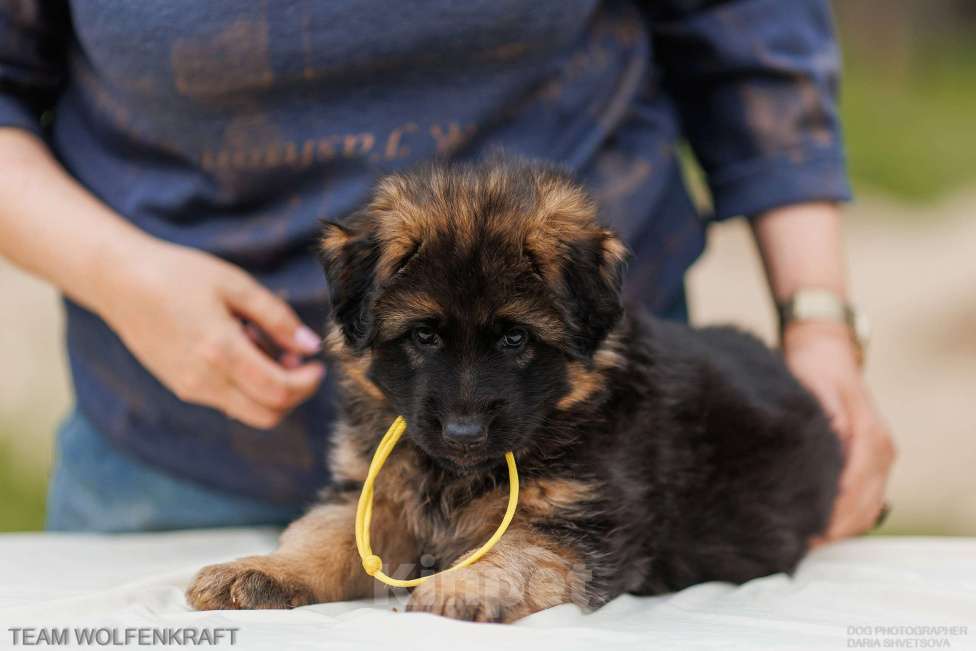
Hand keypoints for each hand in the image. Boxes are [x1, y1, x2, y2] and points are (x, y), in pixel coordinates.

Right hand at [97, 241, 324, 428]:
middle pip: (268, 415)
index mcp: (221, 352)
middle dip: (294, 394)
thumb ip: (278, 319)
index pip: (280, 392)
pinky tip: (239, 349)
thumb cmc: (180, 275)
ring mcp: (190, 389)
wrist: (120, 281)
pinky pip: (227, 401)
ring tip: (263, 346)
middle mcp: (204, 380)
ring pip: (248, 412)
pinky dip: (246, 386)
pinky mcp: (182, 388)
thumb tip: (311, 347)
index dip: (308, 383)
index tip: (317, 363)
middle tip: (298, 361)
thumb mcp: (237, 285)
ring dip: (269, 390)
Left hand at [782, 321, 895, 542]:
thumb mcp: (813, 384)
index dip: (831, 511)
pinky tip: (822, 529)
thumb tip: (830, 439)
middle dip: (834, 528)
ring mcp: (881, 459)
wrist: (827, 355)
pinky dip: (848, 520)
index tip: (807, 528)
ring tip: (807, 541)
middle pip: (864, 505)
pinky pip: (867, 503)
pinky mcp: (872, 465)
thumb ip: (823, 414)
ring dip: (842, 529)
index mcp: (869, 434)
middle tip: (800, 543)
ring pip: (868, 509)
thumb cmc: (815, 370)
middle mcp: (882, 450)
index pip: (854, 486)